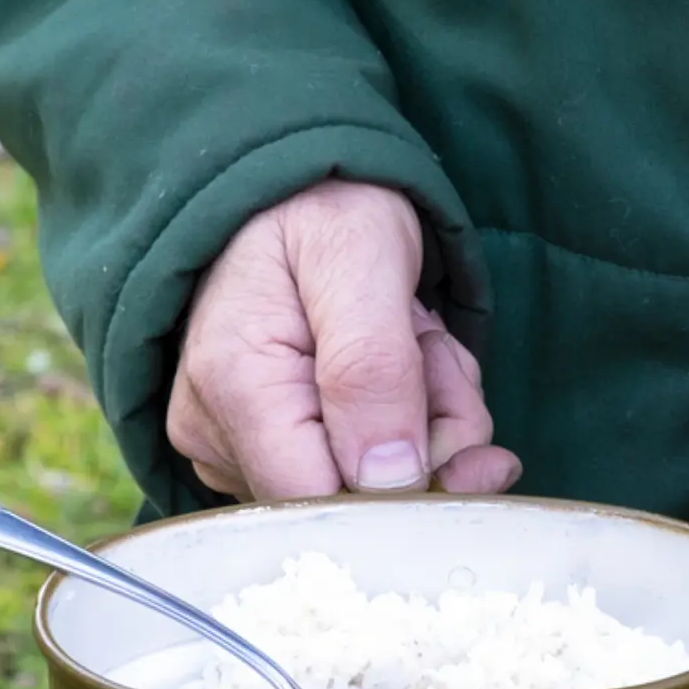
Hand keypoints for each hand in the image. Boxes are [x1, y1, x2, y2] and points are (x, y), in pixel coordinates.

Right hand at [166, 179, 519, 500]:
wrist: (289, 185)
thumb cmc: (320, 205)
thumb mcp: (360, 259)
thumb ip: (373, 370)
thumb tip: (386, 482)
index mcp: (235, 387)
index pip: (326, 503)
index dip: (413, 486)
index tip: (469, 429)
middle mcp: (218, 433)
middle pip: (357, 500)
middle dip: (431, 435)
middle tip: (435, 348)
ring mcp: (234, 445)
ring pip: (369, 484)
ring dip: (426, 417)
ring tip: (413, 338)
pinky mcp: (261, 448)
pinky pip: (358, 467)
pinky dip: (404, 418)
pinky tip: (399, 361)